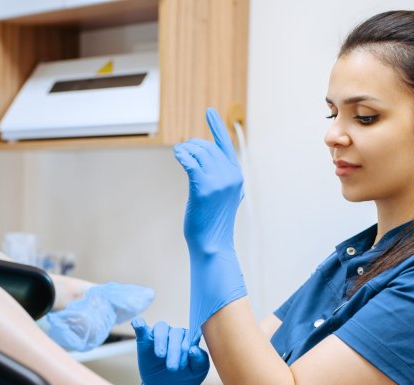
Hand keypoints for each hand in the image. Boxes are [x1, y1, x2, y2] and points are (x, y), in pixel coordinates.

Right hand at [132, 318, 209, 384]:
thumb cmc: (186, 377)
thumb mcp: (197, 372)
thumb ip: (200, 360)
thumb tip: (194, 348)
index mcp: (190, 338)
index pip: (190, 337)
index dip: (186, 350)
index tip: (182, 367)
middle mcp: (175, 333)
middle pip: (175, 333)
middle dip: (174, 350)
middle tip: (172, 368)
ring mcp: (160, 336)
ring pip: (161, 327)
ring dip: (160, 341)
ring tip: (160, 355)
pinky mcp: (144, 340)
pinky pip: (142, 328)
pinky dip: (140, 325)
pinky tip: (138, 325)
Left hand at [173, 108, 243, 253]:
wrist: (211, 244)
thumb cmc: (212, 223)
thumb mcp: (221, 196)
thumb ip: (219, 178)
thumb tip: (201, 161)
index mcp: (236, 176)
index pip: (225, 145)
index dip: (216, 127)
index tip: (210, 111)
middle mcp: (231, 176)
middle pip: (207, 148)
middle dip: (192, 146)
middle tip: (182, 151)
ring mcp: (219, 181)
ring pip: (198, 153)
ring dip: (185, 150)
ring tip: (179, 153)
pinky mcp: (204, 188)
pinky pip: (190, 162)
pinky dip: (182, 154)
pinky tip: (177, 154)